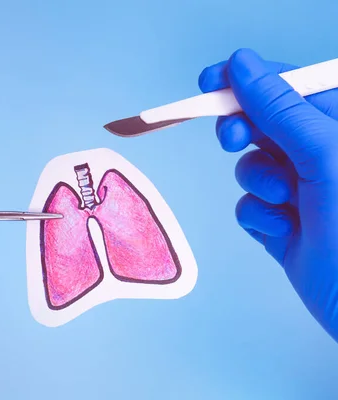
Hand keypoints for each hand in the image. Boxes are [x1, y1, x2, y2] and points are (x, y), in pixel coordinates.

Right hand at [199, 48, 337, 340]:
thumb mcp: (324, 156)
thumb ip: (280, 109)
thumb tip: (242, 64)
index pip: (288, 85)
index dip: (247, 81)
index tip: (209, 81)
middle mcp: (322, 154)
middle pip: (262, 123)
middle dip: (244, 134)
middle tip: (233, 140)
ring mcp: (303, 190)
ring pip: (251, 166)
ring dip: (259, 184)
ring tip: (287, 204)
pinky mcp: (284, 223)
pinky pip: (249, 204)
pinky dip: (259, 216)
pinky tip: (285, 231)